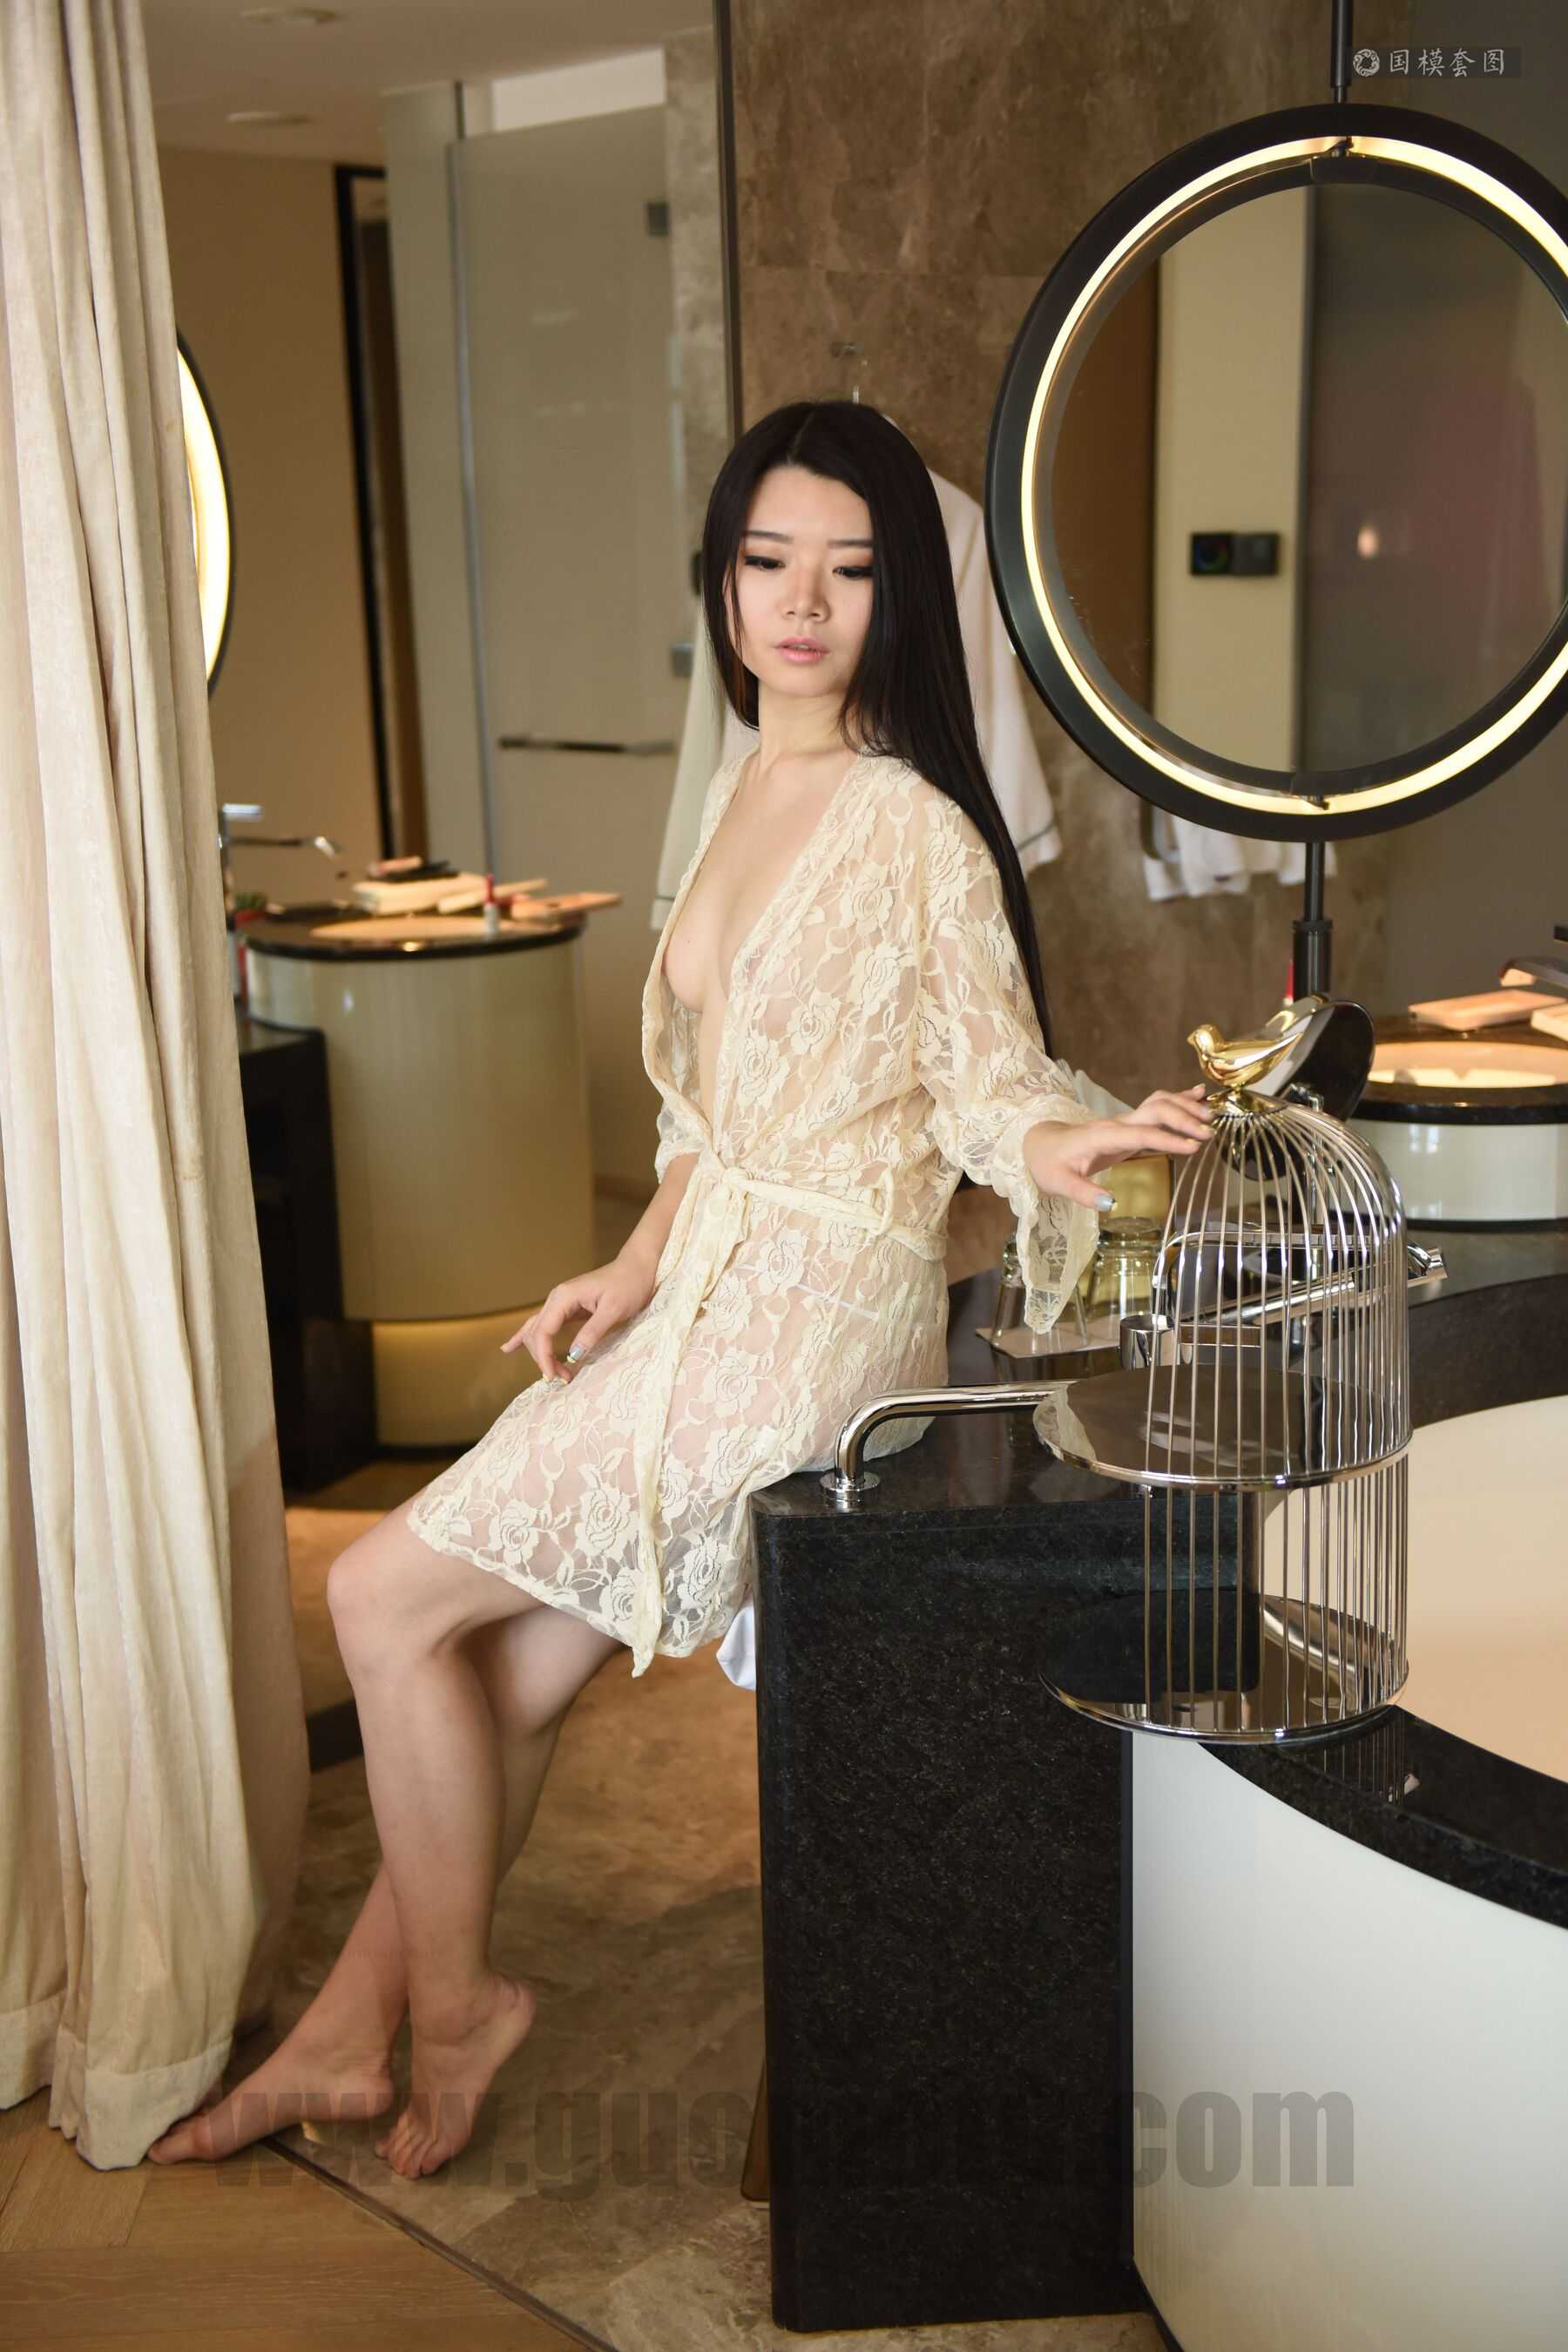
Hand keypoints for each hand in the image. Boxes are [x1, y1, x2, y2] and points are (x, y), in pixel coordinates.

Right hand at [501, 1253, 657, 1382]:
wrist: (636, 1268)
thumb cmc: (628, 1285)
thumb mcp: (614, 1310)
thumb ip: (592, 1331)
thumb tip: (573, 1356)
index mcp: (564, 1296)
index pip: (543, 1330)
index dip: (543, 1356)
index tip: (552, 1376)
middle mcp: (556, 1298)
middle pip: (536, 1333)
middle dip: (544, 1358)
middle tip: (563, 1379)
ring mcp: (559, 1302)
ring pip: (537, 1331)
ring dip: (541, 1354)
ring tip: (553, 1375)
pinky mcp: (566, 1308)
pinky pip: (542, 1325)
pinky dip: (526, 1337)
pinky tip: (509, 1348)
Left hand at [1026, 1084, 1213, 1210]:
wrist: (1039, 1144)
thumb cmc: (1048, 1164)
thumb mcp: (1059, 1183)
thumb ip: (1083, 1193)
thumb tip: (1109, 1203)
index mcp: (1102, 1136)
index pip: (1140, 1134)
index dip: (1167, 1139)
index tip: (1193, 1147)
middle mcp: (1116, 1124)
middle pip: (1154, 1111)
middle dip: (1182, 1119)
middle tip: (1208, 1134)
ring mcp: (1123, 1122)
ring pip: (1157, 1104)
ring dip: (1184, 1106)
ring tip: (1210, 1114)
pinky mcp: (1127, 1126)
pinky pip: (1155, 1107)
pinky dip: (1177, 1100)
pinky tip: (1197, 1095)